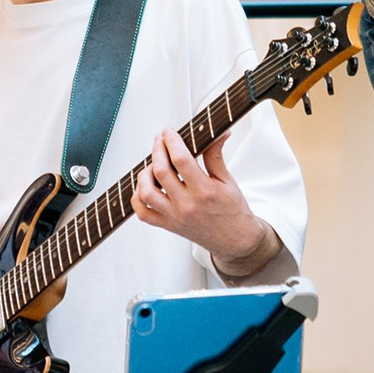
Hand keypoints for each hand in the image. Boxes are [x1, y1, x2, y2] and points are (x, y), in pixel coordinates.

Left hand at [130, 130, 274, 272]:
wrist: (235, 240)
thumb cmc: (233, 211)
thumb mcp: (228, 181)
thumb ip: (216, 156)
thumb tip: (218, 133)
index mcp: (205, 192)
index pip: (181, 160)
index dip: (171, 141)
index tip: (169, 132)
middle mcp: (187, 205)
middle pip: (160, 171)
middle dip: (157, 149)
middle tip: (160, 140)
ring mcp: (174, 217)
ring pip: (147, 192)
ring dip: (145, 174)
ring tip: (153, 165)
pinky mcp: (168, 225)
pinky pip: (143, 213)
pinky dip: (138, 197)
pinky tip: (146, 186)